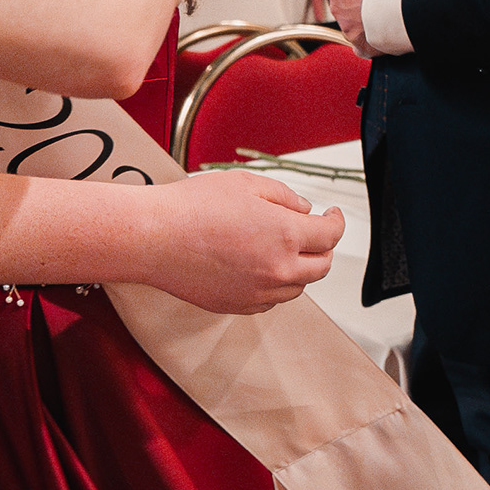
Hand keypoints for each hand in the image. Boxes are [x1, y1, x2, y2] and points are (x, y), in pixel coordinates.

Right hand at [141, 171, 343, 314]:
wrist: (153, 238)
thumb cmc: (190, 209)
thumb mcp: (245, 184)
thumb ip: (283, 196)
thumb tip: (302, 209)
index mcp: (285, 235)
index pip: (330, 235)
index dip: (336, 222)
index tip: (331, 215)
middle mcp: (277, 270)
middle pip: (321, 267)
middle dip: (323, 248)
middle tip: (313, 234)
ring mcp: (257, 292)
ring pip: (297, 288)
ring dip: (298, 269)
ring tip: (282, 249)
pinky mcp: (236, 305)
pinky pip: (269, 301)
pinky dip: (273, 286)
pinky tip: (259, 267)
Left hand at [320, 0, 399, 44]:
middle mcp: (336, 6)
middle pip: (346, 6)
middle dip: (361, 5)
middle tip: (383, 0)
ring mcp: (347, 27)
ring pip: (355, 26)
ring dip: (368, 23)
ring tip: (389, 16)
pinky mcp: (361, 44)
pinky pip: (363, 47)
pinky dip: (371, 44)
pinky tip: (383, 38)